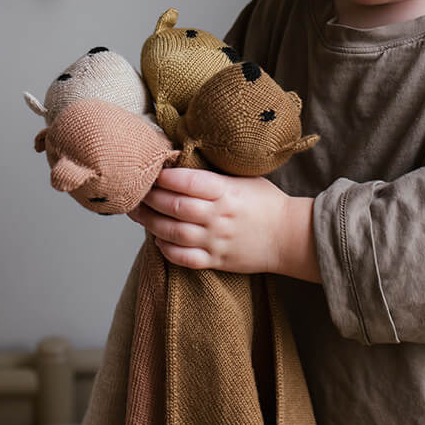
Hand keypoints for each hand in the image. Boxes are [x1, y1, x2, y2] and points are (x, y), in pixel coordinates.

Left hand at [127, 167, 320, 281]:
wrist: (290, 236)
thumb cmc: (266, 203)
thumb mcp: (243, 179)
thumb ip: (214, 175)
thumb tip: (180, 164)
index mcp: (225, 191)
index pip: (186, 181)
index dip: (164, 176)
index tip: (151, 171)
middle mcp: (218, 216)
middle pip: (173, 206)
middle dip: (149, 197)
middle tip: (135, 190)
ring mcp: (216, 240)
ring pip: (172, 232)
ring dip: (149, 222)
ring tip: (136, 213)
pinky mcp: (216, 261)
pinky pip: (183, 258)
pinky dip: (166, 249)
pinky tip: (158, 240)